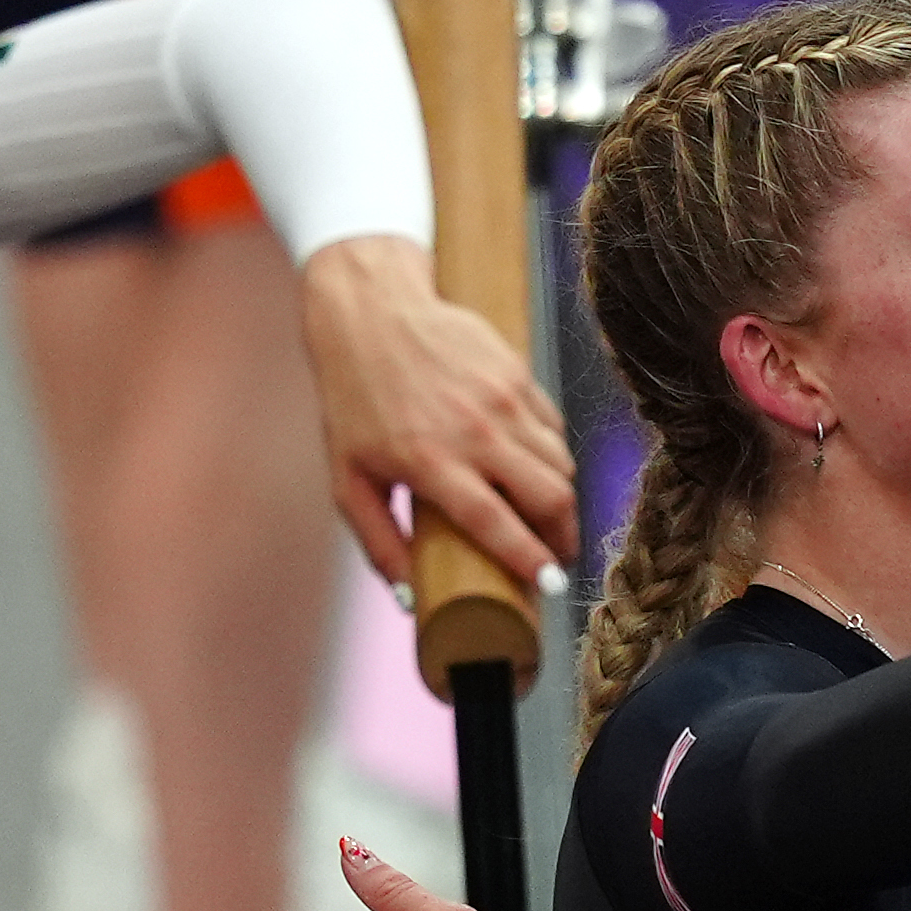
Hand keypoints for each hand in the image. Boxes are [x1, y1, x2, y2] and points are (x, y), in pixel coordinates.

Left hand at [298, 237, 577, 592]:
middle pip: (550, 496)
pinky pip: (553, 427)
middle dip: (563, 536)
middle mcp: (474, 431)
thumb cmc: (353, 399)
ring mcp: (501, 399)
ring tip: (549, 518)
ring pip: (560, 463)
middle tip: (559, 557)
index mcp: (430, 462)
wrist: (371, 310)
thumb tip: (409, 600)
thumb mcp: (347, 477)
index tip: (552, 586)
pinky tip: (537, 469)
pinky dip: (553, 455)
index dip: (532, 561)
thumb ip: (377, 541)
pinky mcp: (516, 373)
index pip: (497, 524)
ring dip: (561, 498)